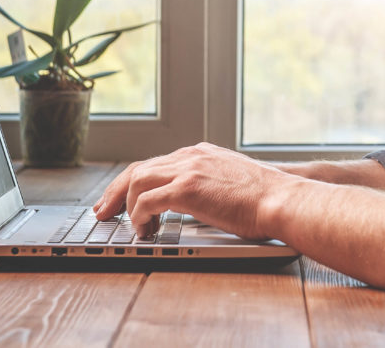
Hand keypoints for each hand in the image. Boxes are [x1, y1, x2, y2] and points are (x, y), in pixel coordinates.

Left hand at [93, 142, 292, 239]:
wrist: (282, 198)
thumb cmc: (266, 198)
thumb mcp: (232, 181)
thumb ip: (209, 183)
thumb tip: (193, 204)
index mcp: (201, 153)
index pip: (155, 163)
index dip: (132, 182)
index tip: (119, 199)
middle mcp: (191, 155)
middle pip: (138, 168)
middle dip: (115, 192)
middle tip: (103, 212)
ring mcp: (189, 169)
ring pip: (137, 181)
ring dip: (129, 208)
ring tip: (134, 228)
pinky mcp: (188, 188)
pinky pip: (147, 201)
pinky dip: (140, 217)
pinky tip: (145, 230)